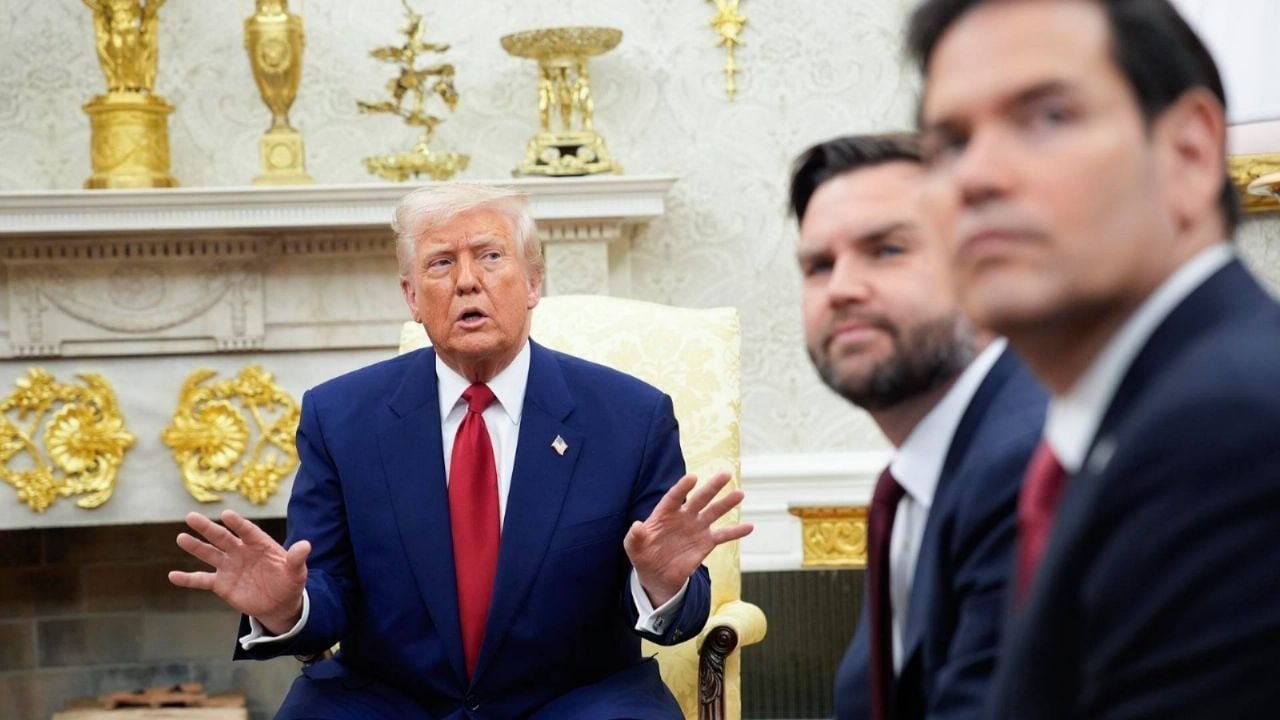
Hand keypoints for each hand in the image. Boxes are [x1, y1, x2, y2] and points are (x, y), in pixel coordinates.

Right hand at [168, 509, 309, 634]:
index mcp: (259, 544)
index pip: (247, 531)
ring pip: (209, 554)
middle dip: (207, 528)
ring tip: (181, 538)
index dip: (238, 524)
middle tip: (190, 516)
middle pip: (222, 538)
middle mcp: (241, 552)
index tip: (226, 515)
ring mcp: (229, 567)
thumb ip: (297, 558)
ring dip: (195, 547)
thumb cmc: (289, 581)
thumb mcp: (297, 571)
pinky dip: (188, 579)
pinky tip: (173, 576)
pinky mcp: (221, 584)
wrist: (279, 603)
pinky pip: (202, 580)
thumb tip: (306, 545)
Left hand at [624, 472, 753, 606]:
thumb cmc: (644, 555)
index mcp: (665, 513)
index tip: (692, 477)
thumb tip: (637, 526)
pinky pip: (723, 535)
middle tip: (725, 474)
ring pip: (713, 512)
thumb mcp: (634, 548)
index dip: (683, 487)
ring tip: (740, 494)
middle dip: (712, 487)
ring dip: (727, 503)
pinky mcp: (706, 542)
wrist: (657, 574)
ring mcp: (696, 528)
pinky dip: (736, 531)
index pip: (675, 497)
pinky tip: (750, 527)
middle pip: (699, 498)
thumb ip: (635, 537)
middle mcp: (683, 516)